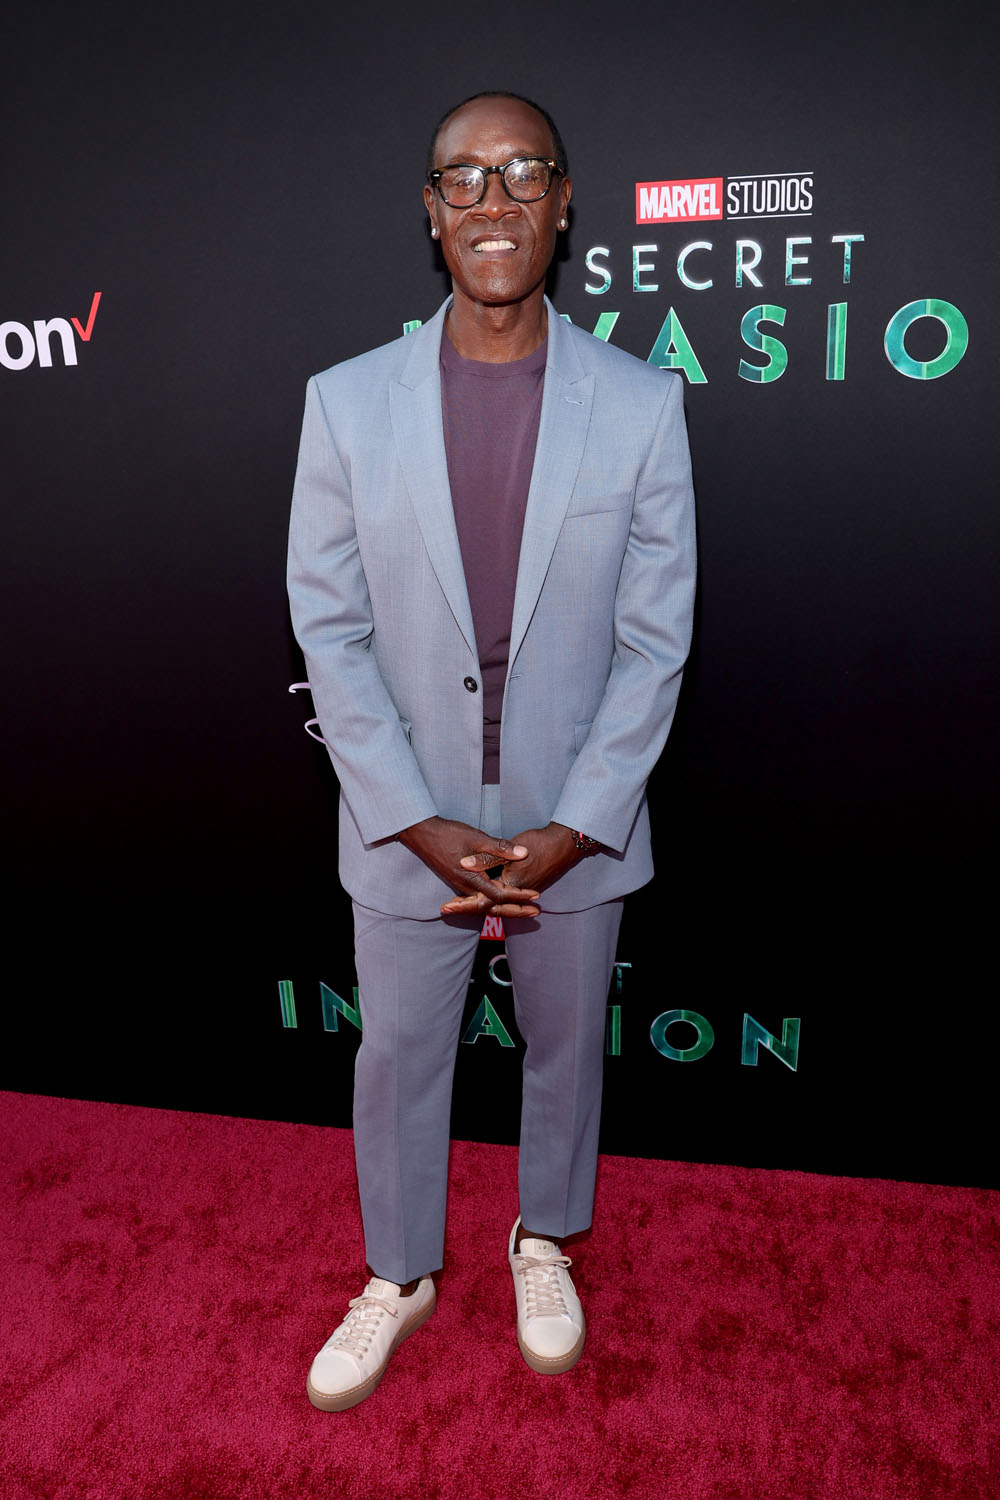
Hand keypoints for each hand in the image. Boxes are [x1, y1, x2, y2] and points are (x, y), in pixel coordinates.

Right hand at [398, 816, 540, 917]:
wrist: (422, 834)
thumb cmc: (449, 834)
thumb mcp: (477, 838)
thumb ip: (501, 848)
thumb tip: (523, 853)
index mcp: (472, 878)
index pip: (500, 894)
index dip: (520, 896)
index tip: (536, 896)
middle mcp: (466, 887)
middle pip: (494, 906)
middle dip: (516, 910)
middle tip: (535, 913)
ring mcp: (460, 885)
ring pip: (485, 904)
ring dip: (505, 907)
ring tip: (523, 909)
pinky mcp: (457, 881)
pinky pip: (477, 899)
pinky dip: (491, 902)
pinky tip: (499, 899)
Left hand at [443, 822, 586, 916]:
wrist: (564, 844)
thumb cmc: (538, 845)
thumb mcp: (507, 850)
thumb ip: (486, 859)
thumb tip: (464, 863)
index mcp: (509, 886)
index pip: (481, 902)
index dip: (462, 904)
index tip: (446, 906)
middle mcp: (515, 892)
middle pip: (487, 907)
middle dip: (466, 908)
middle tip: (447, 909)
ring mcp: (522, 890)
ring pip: (496, 904)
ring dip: (477, 904)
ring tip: (460, 903)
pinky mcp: (526, 884)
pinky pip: (504, 898)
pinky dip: (490, 899)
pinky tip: (482, 894)